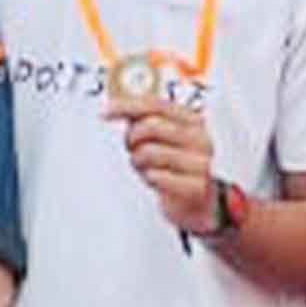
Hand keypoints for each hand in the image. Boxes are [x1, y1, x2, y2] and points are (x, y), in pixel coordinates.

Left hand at [114, 95, 222, 235]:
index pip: (156, 104)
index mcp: (192, 120)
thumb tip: (113, 106)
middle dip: (132, 139)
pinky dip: (148, 178)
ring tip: (144, 167)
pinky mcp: (195, 187)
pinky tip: (154, 180)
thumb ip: (140, 119)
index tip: (105, 113)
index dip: (127, 106)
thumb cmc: (173, 166)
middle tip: (132, 150)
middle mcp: (199, 138)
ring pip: (149, 151)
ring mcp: (200, 162)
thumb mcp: (161, 137)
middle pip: (151, 126)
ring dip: (138, 161)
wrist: (197, 202)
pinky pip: (156, 176)